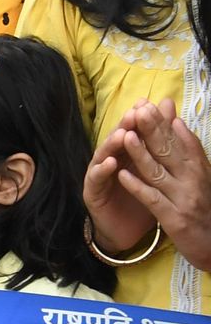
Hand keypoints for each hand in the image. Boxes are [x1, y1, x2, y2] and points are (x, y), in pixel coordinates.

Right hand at [85, 109, 155, 254]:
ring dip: (111, 144)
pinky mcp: (92, 192)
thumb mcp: (154, 171)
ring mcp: (98, 175)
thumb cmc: (140, 199)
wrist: (125, 231)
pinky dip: (102, 170)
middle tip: (134, 113)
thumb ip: (160, 143)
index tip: (148, 104)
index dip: (139, 119)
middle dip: (125, 126)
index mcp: (126, 154)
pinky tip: (110, 163)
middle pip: (116, 140)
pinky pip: (96, 179)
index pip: (132, 132)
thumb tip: (167, 111)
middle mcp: (110, 160)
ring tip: (121, 135)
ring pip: (103, 156)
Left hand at [111, 97, 210, 270]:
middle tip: (139, 111)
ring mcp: (183, 200)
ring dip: (141, 153)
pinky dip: (137, 186)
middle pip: (170, 152)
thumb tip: (177, 123)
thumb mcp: (201, 177)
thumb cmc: (205, 208)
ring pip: (159, 173)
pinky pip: (153, 199)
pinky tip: (122, 175)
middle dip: (153, 130)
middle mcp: (194, 182)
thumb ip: (189, 152)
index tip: (151, 105)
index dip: (165, 124)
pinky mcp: (174, 218)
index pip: (181, 142)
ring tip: (126, 136)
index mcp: (200, 170)